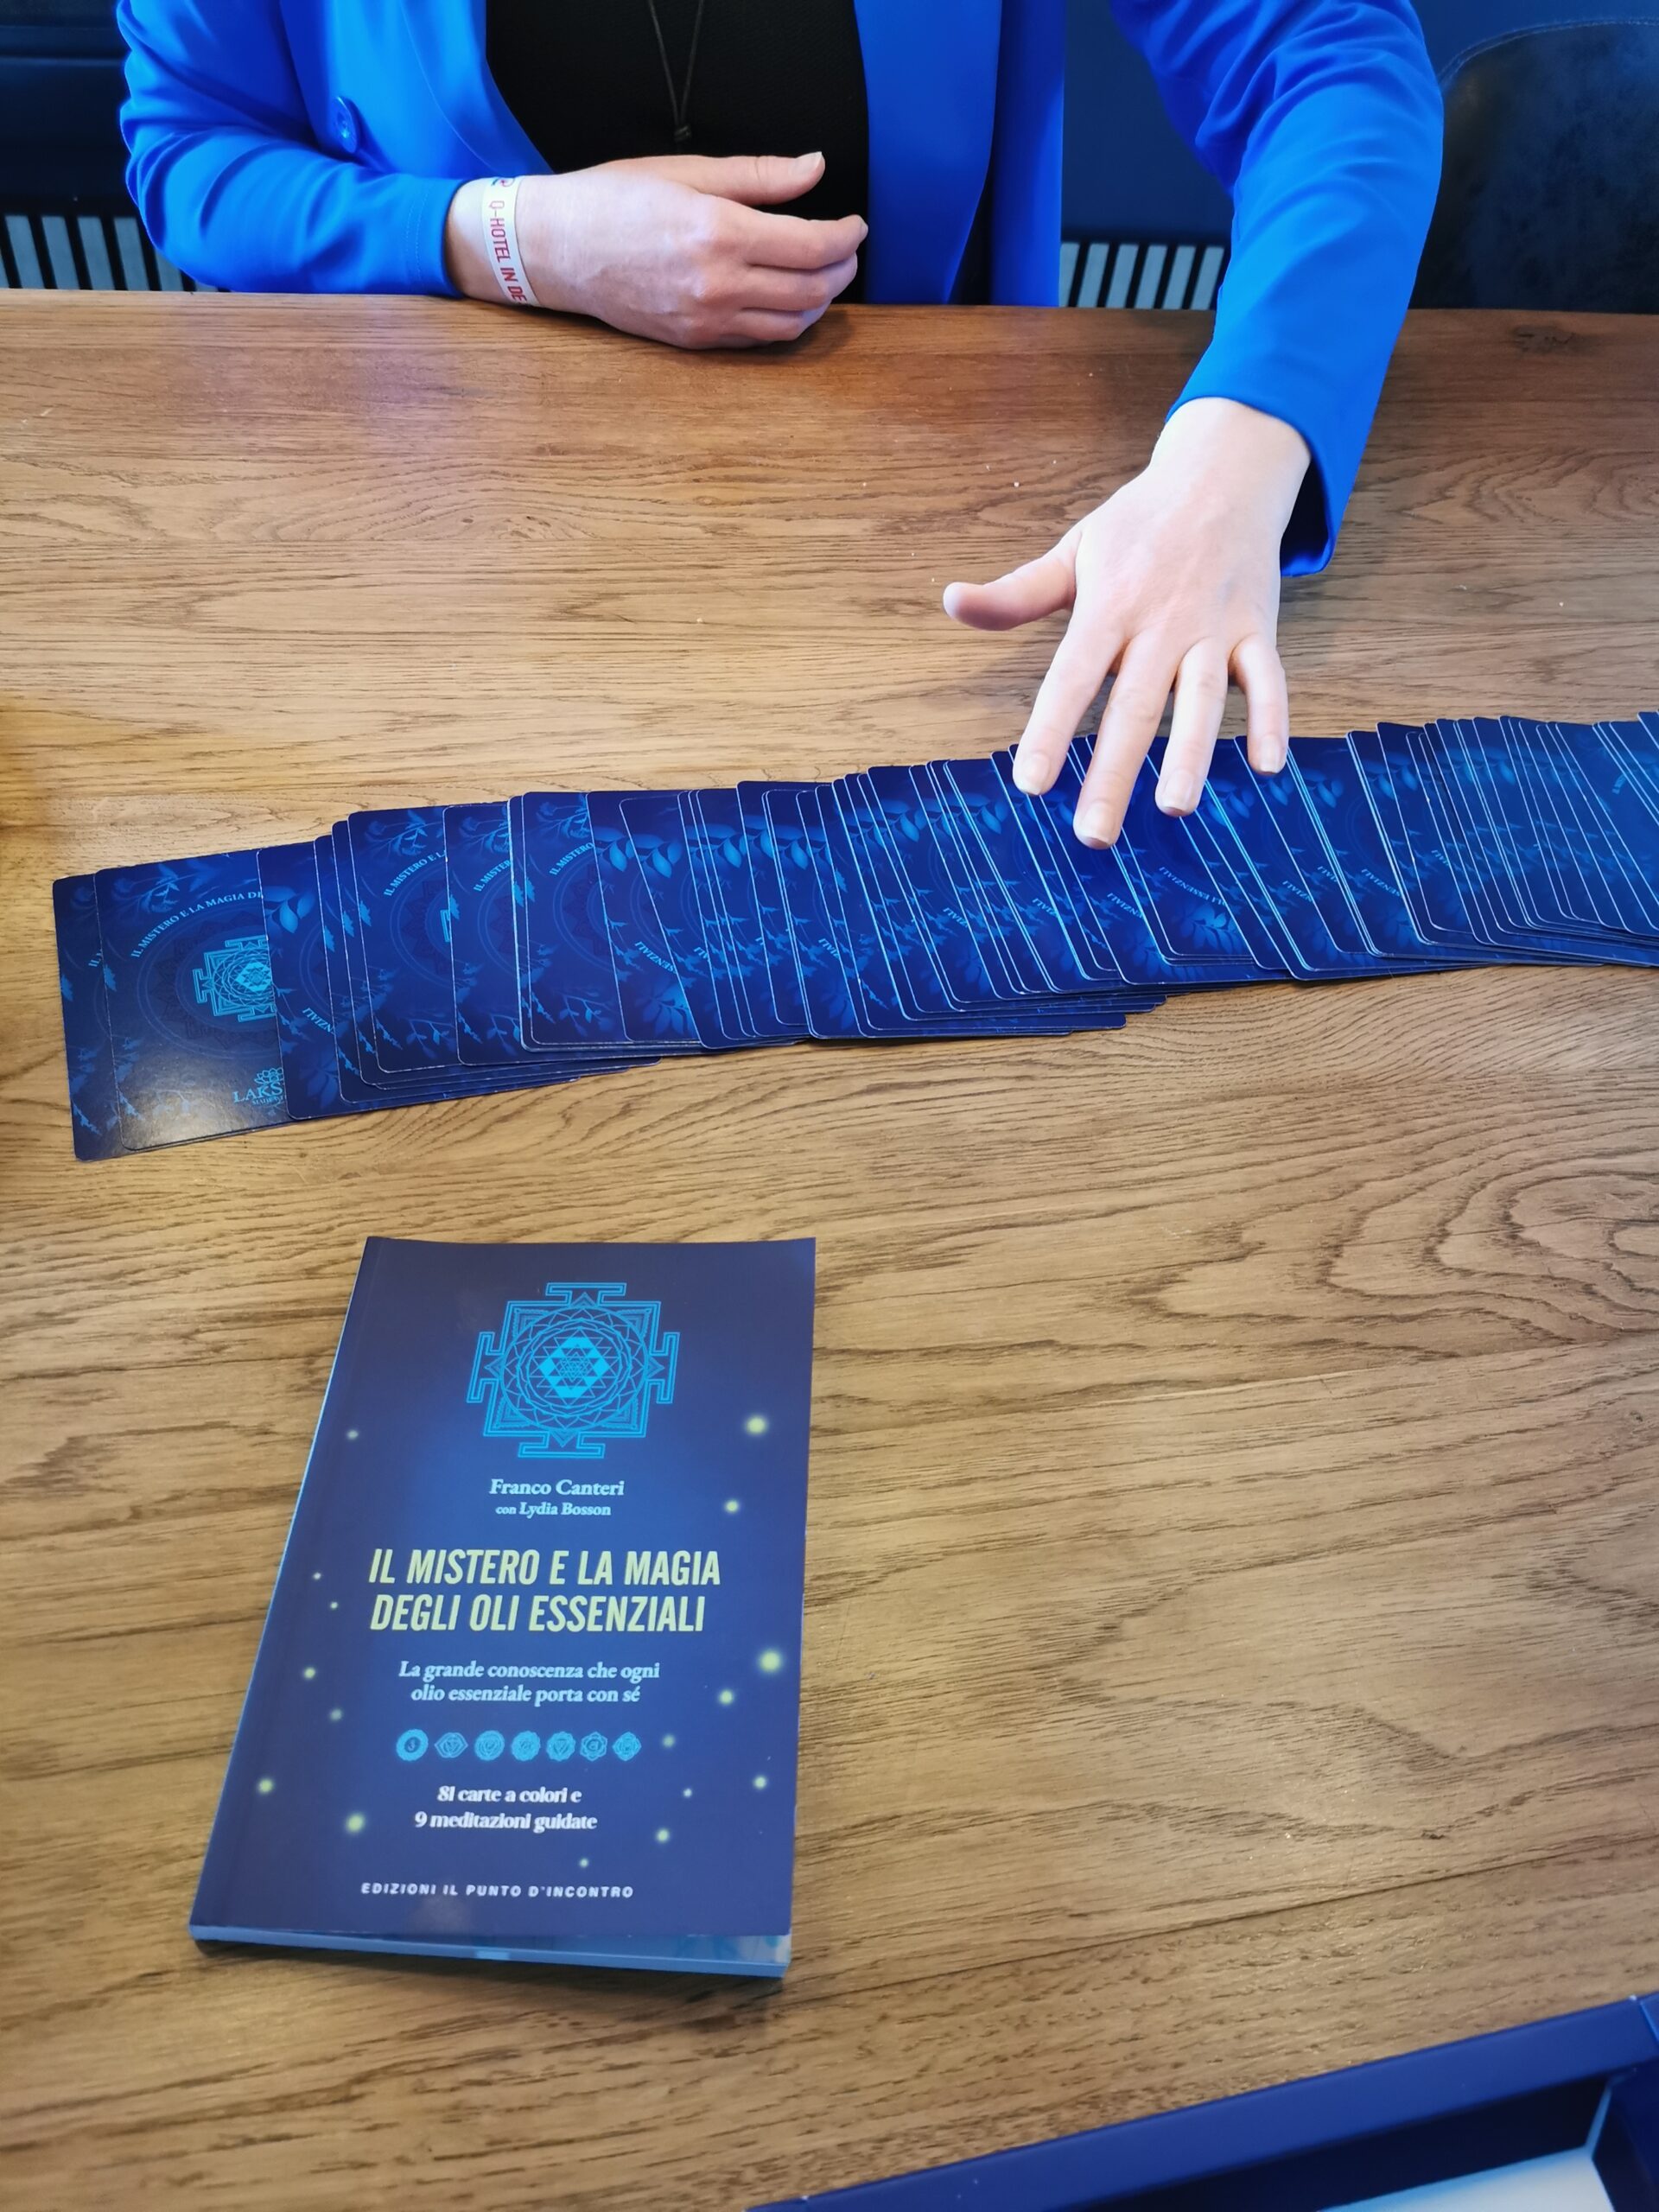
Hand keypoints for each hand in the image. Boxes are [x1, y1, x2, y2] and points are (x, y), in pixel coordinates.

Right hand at [444, 152, 864, 348]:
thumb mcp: (690, 171)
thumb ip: (760, 176)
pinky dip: (786, 321)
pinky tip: (788, 298)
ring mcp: (707, 319)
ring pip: (792, 323)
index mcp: (720, 232)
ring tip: (823, 274)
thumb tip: (815, 169)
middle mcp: (719, 284)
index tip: (856, 225)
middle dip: (841, 270)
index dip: (846, 237)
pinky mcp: (696, 341)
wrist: (560, 249)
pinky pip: (760, 339)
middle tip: (846, 249)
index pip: (813, 246)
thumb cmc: (616, 199)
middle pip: (812, 290)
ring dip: (819, 301)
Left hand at [944, 398, 1310, 844]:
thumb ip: (1016, 594)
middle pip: (1135, 707)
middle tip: (1093, 835)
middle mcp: (1161, 622)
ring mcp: (1213, 627)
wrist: (1224, 471)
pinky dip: (1273, 719)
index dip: (1050, 730)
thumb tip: (951, 602)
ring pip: (1203, 699)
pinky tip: (1268, 767)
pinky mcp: (1258, 628)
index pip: (1072, 678)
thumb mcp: (1074, 550)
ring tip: (1175, 808)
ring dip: (1192, 754)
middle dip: (1114, 774)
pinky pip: (1269, 679)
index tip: (1031, 785)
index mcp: (1108, 606)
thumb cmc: (1139, 524)